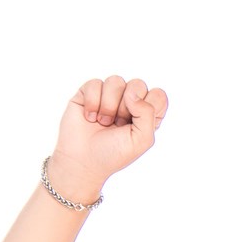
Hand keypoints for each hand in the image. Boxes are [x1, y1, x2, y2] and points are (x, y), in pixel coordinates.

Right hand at [50, 75, 167, 195]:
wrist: (83, 161)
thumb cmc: (114, 153)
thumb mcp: (142, 139)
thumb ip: (147, 113)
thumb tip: (132, 93)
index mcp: (146, 113)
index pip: (158, 94)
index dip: (148, 106)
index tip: (136, 124)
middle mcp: (129, 101)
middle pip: (138, 84)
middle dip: (127, 107)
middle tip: (118, 124)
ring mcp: (108, 96)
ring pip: (116, 81)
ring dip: (108, 105)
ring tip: (103, 122)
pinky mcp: (88, 93)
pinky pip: (95, 83)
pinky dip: (92, 103)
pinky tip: (90, 117)